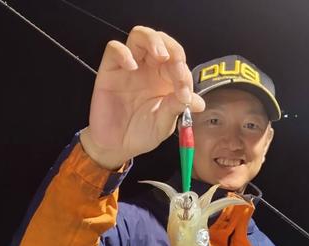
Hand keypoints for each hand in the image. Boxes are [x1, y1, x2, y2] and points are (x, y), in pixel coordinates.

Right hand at [80, 26, 205, 168]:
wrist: (117, 146)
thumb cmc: (141, 133)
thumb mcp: (163, 124)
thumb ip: (177, 109)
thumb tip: (199, 102)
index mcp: (165, 79)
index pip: (177, 62)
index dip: (184, 73)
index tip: (185, 94)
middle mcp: (149, 69)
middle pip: (161, 41)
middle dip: (173, 50)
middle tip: (176, 67)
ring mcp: (129, 67)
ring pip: (140, 36)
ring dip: (153, 41)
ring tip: (160, 56)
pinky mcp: (110, 70)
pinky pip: (114, 49)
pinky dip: (124, 52)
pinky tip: (132, 66)